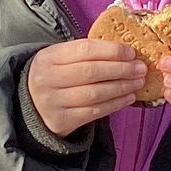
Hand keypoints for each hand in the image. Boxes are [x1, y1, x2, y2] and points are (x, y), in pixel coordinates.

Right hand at [26, 40, 146, 137]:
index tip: (131, 52)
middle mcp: (49, 79)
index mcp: (49, 57)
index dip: (111, 50)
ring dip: (122, 87)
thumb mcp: (59, 59)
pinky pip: (94, 111)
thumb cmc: (54, 77)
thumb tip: (124, 51)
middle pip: (91, 72)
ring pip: (95, 93)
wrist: (30, 106)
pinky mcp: (62, 120)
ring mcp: (54, 101)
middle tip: (141, 68)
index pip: (85, 49)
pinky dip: (115, 104)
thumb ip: (84, 53)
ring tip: (138, 83)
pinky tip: (128, 97)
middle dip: (121, 69)